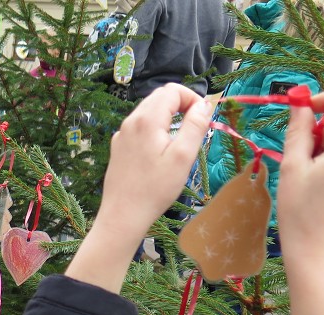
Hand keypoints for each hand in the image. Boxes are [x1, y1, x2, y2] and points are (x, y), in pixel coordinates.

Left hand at [66, 84, 211, 293]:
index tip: (202, 119)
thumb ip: (195, 125)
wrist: (122, 216)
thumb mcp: (183, 156)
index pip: (172, 90)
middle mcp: (130, 122)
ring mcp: (121, 135)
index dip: (192, 99)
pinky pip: (139, 129)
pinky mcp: (118, 148)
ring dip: (168, 120)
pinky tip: (159, 155)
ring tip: (178, 145)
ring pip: (148, 113)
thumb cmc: (155, 189)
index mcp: (147, 119)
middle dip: (180, 108)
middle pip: (159, 98)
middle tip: (193, 132)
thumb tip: (205, 104)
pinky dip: (154, 132)